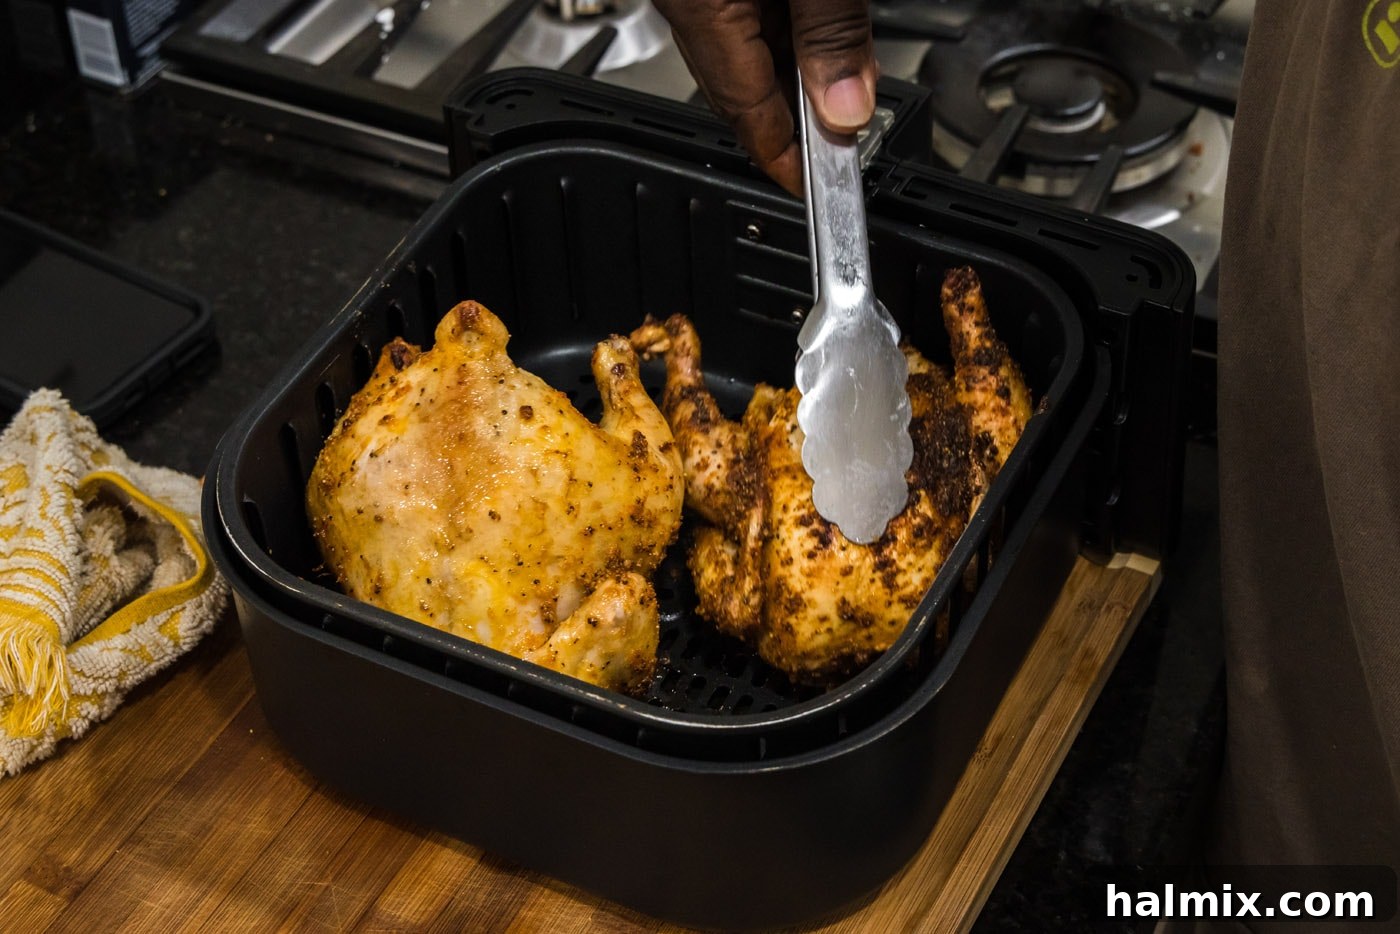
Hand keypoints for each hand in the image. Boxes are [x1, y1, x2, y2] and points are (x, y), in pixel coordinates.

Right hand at [654, 0, 877, 194]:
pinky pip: (735, 20)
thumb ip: (832, 33)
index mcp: (699, 4)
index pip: (744, 112)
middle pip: (736, 90)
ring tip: (846, 70)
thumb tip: (846, 108)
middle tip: (848, 128)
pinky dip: (777, 34)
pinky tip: (813, 26)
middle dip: (797, 115)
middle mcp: (681, 0)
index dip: (787, 158)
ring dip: (792, 72)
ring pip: (738, 54)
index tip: (822, 185)